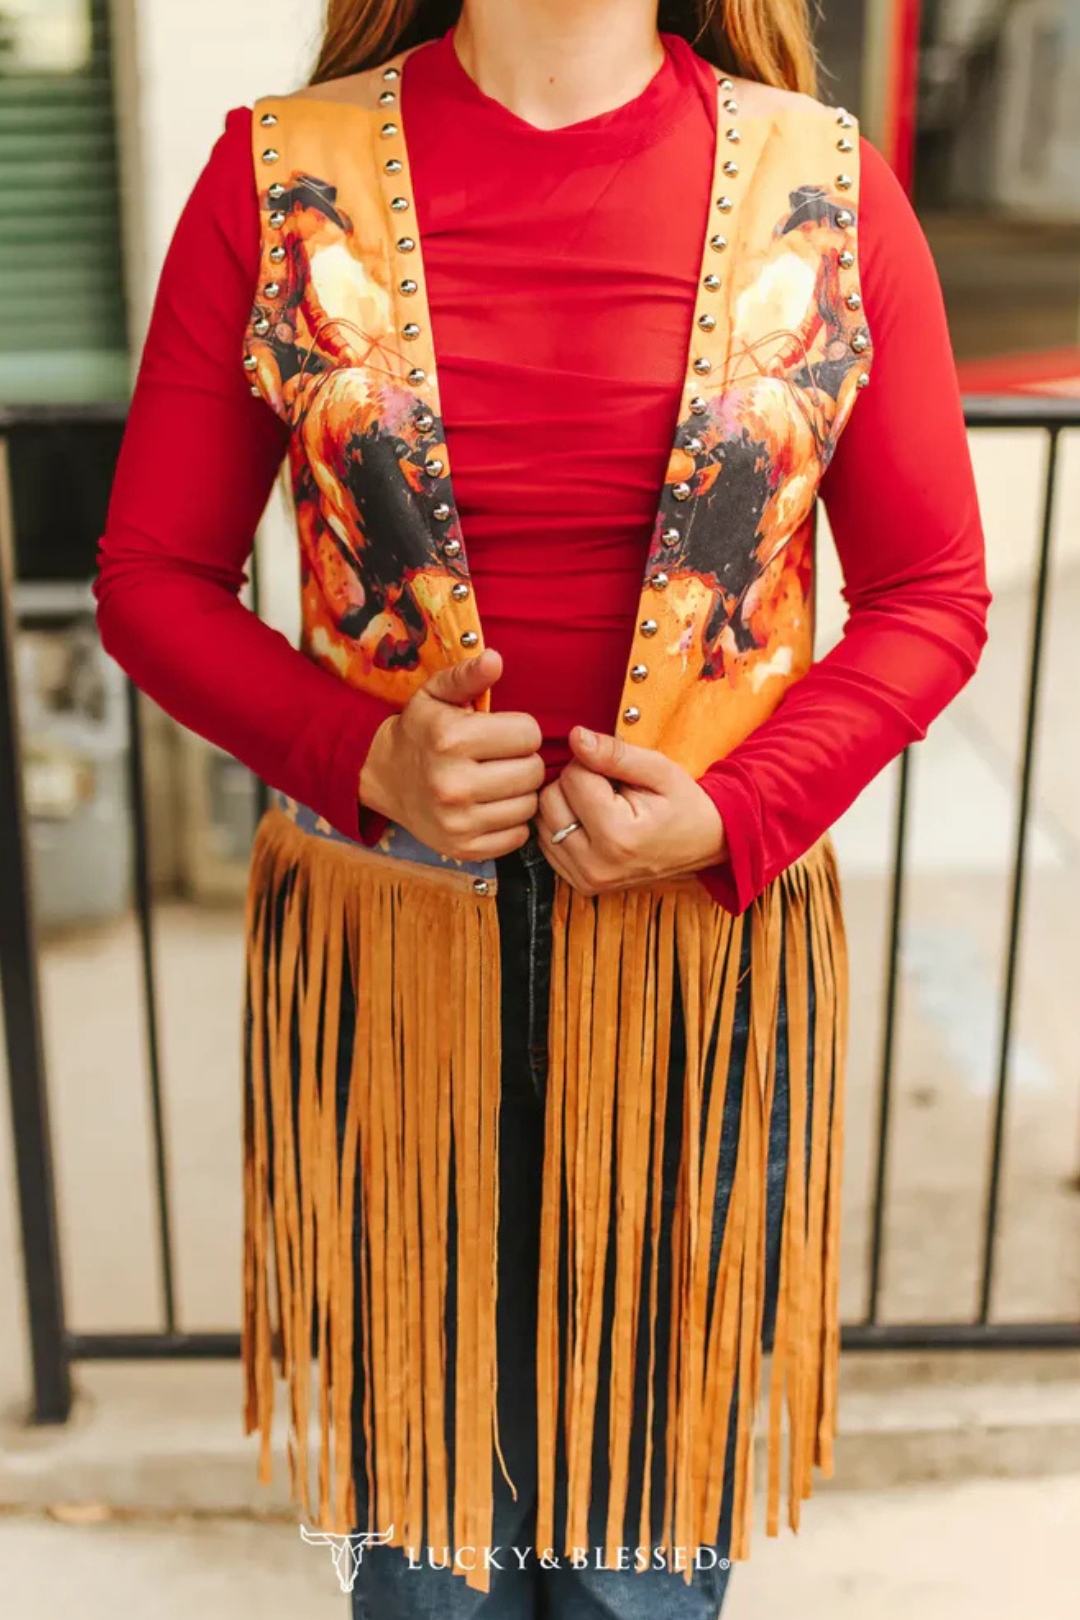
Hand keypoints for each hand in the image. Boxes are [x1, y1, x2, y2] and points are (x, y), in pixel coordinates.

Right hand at [358, 649, 543, 860]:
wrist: (385, 777)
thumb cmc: (422, 731)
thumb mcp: (438, 695)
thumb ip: (468, 676)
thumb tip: (495, 659)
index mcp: (452, 739)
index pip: (529, 734)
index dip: (520, 730)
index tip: (501, 733)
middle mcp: (453, 784)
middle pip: (534, 771)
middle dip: (522, 760)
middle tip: (500, 758)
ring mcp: (458, 822)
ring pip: (529, 805)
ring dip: (519, 792)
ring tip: (496, 781)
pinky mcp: (463, 849)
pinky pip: (517, 837)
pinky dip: (511, 822)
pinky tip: (491, 807)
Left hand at [536, 726, 726, 895]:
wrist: (703, 843)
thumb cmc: (683, 803)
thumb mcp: (658, 769)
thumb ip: (614, 753)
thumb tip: (575, 737)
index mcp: (618, 837)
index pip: (572, 777)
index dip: (592, 763)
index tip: (617, 773)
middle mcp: (596, 865)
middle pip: (550, 799)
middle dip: (575, 782)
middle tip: (609, 788)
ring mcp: (586, 879)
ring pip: (543, 820)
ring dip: (566, 804)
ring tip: (602, 805)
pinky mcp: (579, 884)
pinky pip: (547, 841)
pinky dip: (563, 824)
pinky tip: (592, 822)